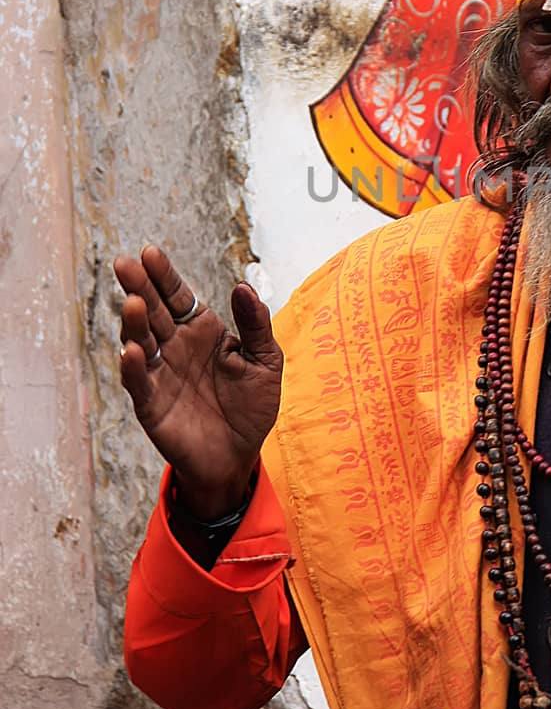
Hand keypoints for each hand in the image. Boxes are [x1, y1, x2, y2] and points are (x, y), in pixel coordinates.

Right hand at [114, 246, 282, 520]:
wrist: (239, 455)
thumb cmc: (253, 406)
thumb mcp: (266, 361)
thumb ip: (255, 324)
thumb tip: (243, 286)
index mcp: (202, 331)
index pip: (178, 296)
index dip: (164, 275)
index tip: (150, 252)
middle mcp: (175, 347)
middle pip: (154, 311)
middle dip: (140, 287)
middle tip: (125, 264)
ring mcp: (159, 373)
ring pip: (141, 341)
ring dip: (135, 323)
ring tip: (134, 303)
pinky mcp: (150, 404)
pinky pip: (138, 382)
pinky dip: (133, 367)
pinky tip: (132, 351)